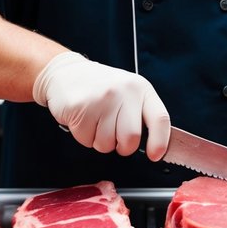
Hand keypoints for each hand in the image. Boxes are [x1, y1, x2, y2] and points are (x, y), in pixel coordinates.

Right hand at [33, 51, 169, 159]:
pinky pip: (86, 140)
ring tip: (95, 121)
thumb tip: (155, 147)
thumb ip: (141, 115)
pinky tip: (83, 119)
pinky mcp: (81, 106)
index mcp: (141, 88)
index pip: (160, 119)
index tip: (155, 155)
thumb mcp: (128, 93)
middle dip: (121, 146)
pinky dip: (83, 136)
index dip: (160, 142)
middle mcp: (124, 91)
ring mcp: (102, 98)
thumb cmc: (101, 88)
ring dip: (99, 141)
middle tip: (113, 135)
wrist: (67, 72)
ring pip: (106, 144)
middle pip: (131, 139)